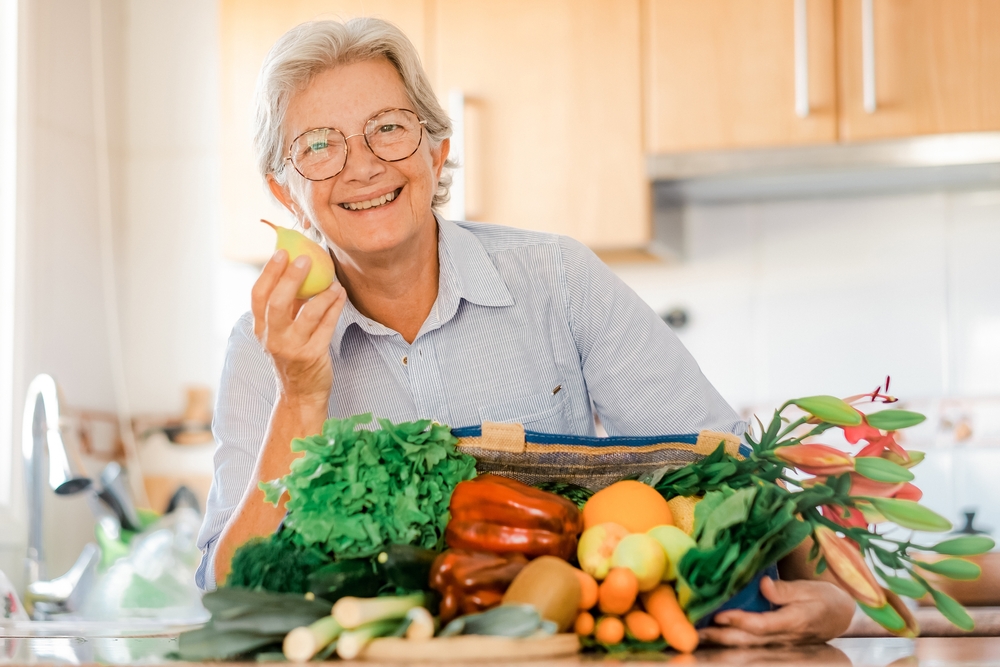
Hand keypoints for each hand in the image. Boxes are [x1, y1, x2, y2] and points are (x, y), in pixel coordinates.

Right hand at [251, 249, 346, 401]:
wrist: (301, 394)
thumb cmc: (293, 355)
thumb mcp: (281, 332)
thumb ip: (286, 305)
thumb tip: (297, 269)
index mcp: (261, 328)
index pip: (258, 296)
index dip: (268, 272)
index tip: (281, 252)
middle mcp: (273, 338)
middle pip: (277, 302)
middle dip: (291, 278)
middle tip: (305, 259)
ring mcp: (292, 348)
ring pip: (307, 314)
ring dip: (322, 293)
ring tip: (333, 281)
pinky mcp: (313, 355)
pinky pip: (327, 325)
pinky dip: (334, 307)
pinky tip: (340, 295)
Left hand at [698, 577, 854, 646]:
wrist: (841, 617)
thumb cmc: (825, 600)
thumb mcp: (810, 589)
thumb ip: (787, 590)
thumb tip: (764, 584)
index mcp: (793, 621)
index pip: (762, 625)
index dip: (740, 621)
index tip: (719, 614)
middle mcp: (783, 636)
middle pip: (748, 639)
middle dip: (721, 636)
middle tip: (697, 631)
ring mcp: (778, 642)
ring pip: (746, 644)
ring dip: (722, 640)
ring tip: (698, 633)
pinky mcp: (774, 641)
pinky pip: (749, 641)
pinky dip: (730, 638)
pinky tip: (714, 633)